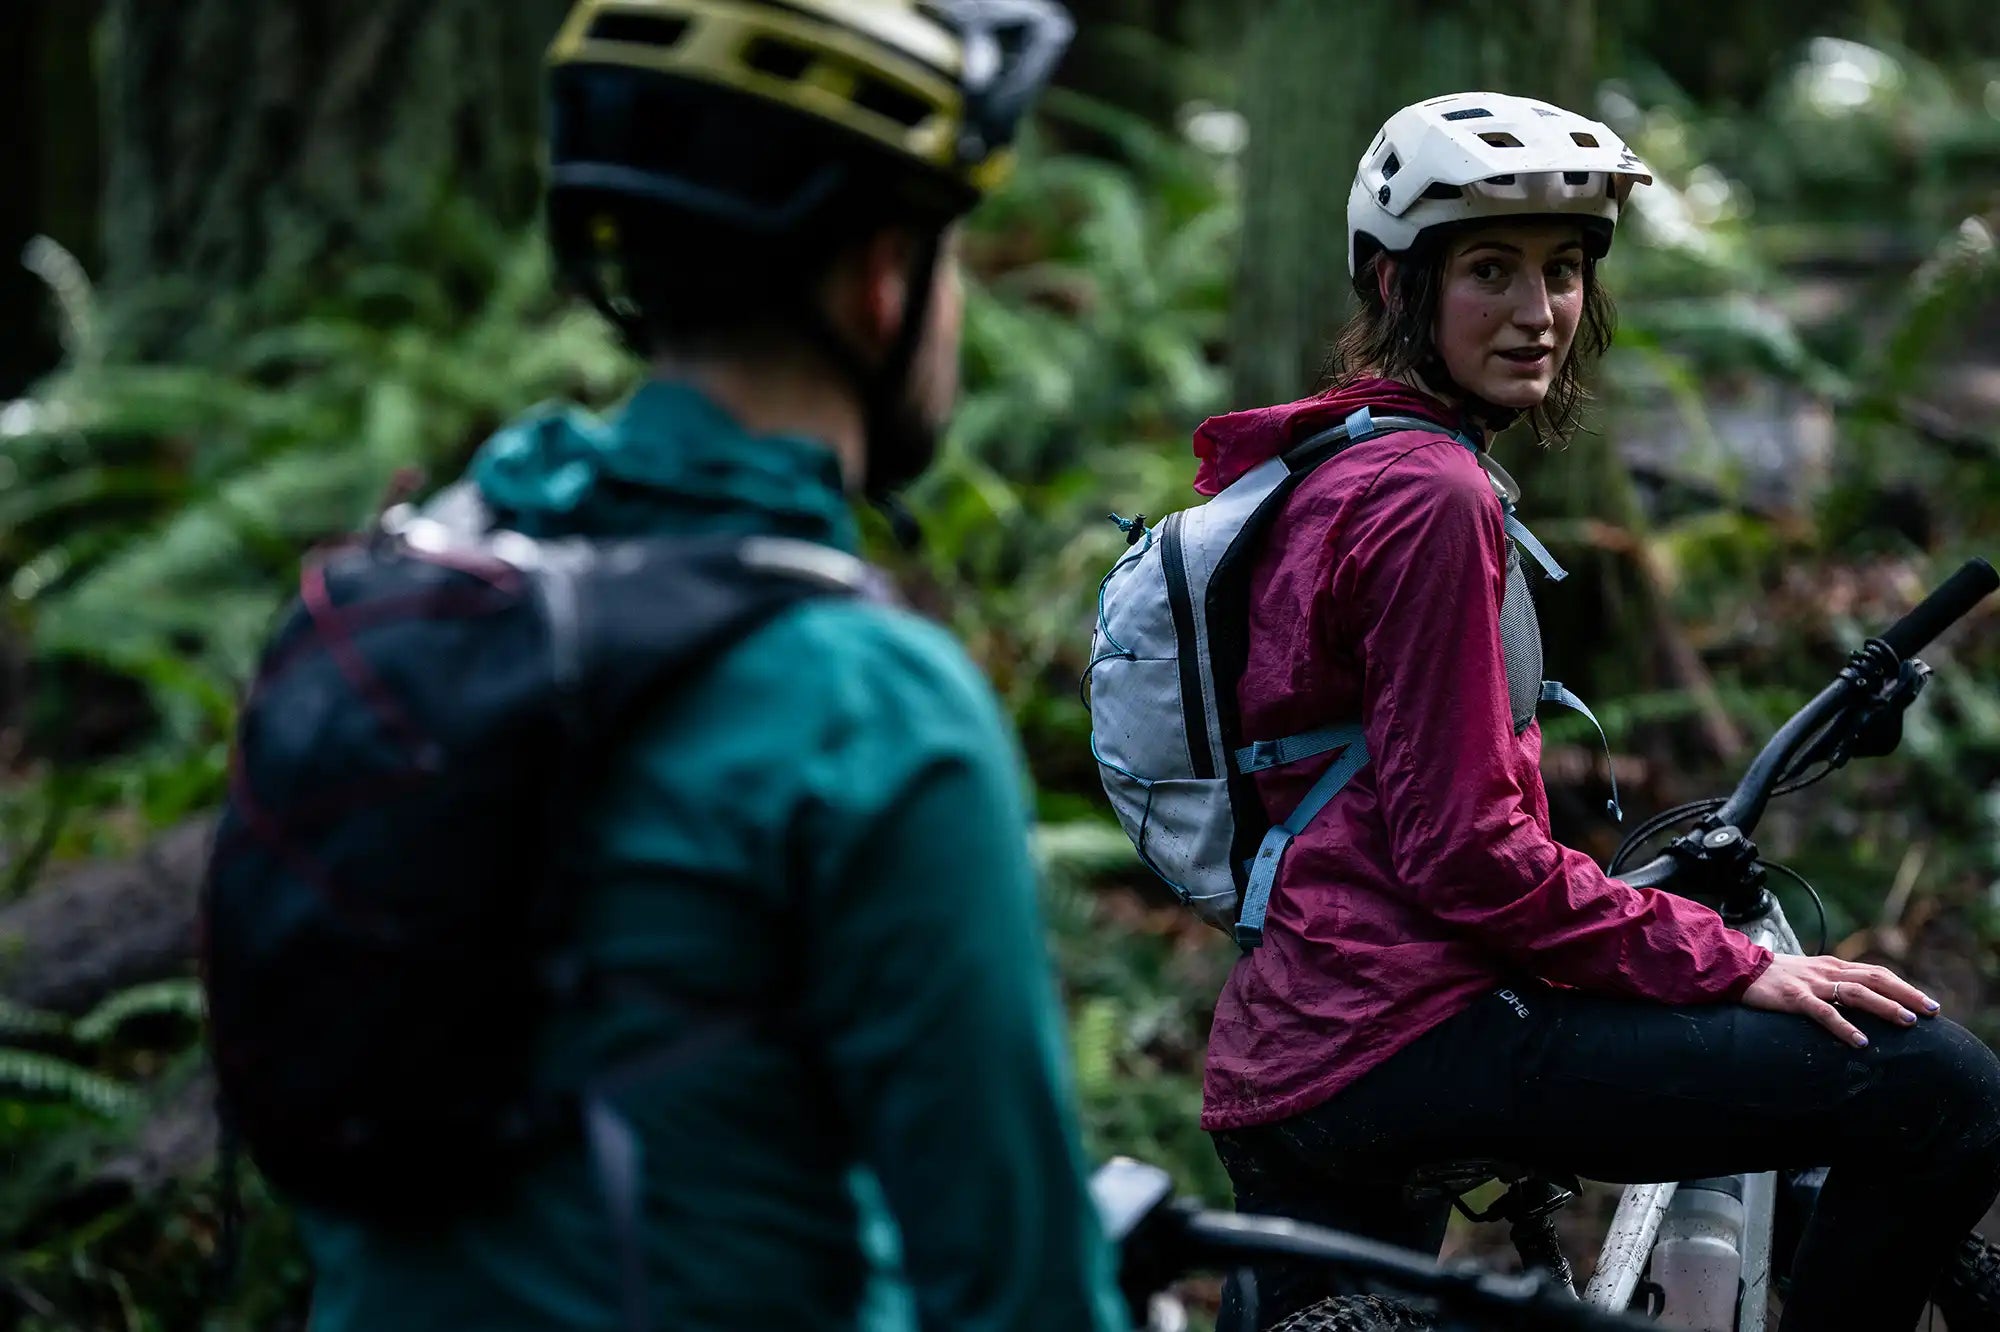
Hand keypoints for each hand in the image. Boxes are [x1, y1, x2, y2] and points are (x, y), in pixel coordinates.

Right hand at [1741, 953, 1940, 1047]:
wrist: (1736, 968)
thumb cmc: (1772, 976)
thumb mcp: (1808, 975)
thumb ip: (1832, 983)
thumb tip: (1858, 1000)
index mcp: (1832, 965)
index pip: (1877, 972)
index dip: (1905, 986)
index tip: (1927, 1003)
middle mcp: (1827, 971)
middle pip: (1876, 979)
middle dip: (1907, 995)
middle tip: (1931, 1012)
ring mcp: (1811, 983)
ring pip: (1857, 992)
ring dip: (1885, 1007)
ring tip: (1907, 1022)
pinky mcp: (1793, 997)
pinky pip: (1824, 1012)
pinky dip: (1844, 1026)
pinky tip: (1860, 1041)